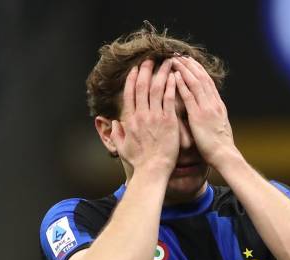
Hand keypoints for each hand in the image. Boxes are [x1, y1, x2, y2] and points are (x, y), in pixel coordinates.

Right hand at [110, 59, 179, 175]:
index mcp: (130, 120)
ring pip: (157, 89)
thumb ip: (117, 134)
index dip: (133, 79)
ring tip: (167, 62)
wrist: (152, 170)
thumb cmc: (139, 162)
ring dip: (161, 73)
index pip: (130, 93)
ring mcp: (155, 117)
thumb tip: (114, 124)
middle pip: (142, 86)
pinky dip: (171, 86)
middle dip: (146, 70)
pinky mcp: (168, 121)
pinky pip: (169, 99)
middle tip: (151, 59)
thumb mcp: (122, 147)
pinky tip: (174, 76)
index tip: (136, 69)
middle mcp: (141, 115)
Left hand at [172, 56, 237, 168]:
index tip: (190, 62)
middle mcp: (213, 103)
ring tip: (174, 60)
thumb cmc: (220, 147)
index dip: (199, 70)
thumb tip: (208, 113)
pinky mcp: (199, 116)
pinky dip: (182, 84)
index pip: (208, 82)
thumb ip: (212, 117)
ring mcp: (207, 108)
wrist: (224, 155)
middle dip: (191, 65)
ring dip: (185, 69)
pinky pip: (189, 96)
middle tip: (180, 55)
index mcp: (218, 106)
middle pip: (202, 77)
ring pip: (195, 82)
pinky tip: (174, 76)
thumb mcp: (218, 127)